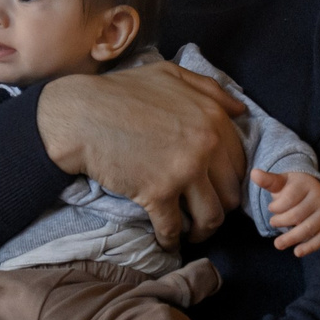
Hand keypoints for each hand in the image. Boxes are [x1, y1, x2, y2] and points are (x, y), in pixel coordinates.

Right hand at [38, 61, 247, 246]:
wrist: (80, 115)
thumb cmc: (122, 92)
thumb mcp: (170, 75)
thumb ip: (209, 89)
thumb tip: (240, 110)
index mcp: (213, 118)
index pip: (240, 162)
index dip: (231, 181)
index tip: (219, 190)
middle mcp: (206, 145)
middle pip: (230, 192)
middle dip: (221, 208)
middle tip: (206, 213)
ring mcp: (183, 171)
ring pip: (211, 217)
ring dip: (202, 231)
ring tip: (192, 234)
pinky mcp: (158, 192)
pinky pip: (173, 228)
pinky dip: (171, 241)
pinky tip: (167, 244)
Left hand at [259, 170, 319, 254]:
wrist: (313, 191)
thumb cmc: (292, 188)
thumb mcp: (280, 182)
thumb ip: (268, 181)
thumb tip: (254, 174)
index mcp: (306, 184)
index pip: (288, 199)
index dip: (276, 207)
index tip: (271, 208)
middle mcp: (319, 197)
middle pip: (297, 215)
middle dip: (281, 222)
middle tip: (273, 223)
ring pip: (308, 228)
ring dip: (291, 238)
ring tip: (278, 244)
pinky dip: (309, 247)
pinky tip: (297, 252)